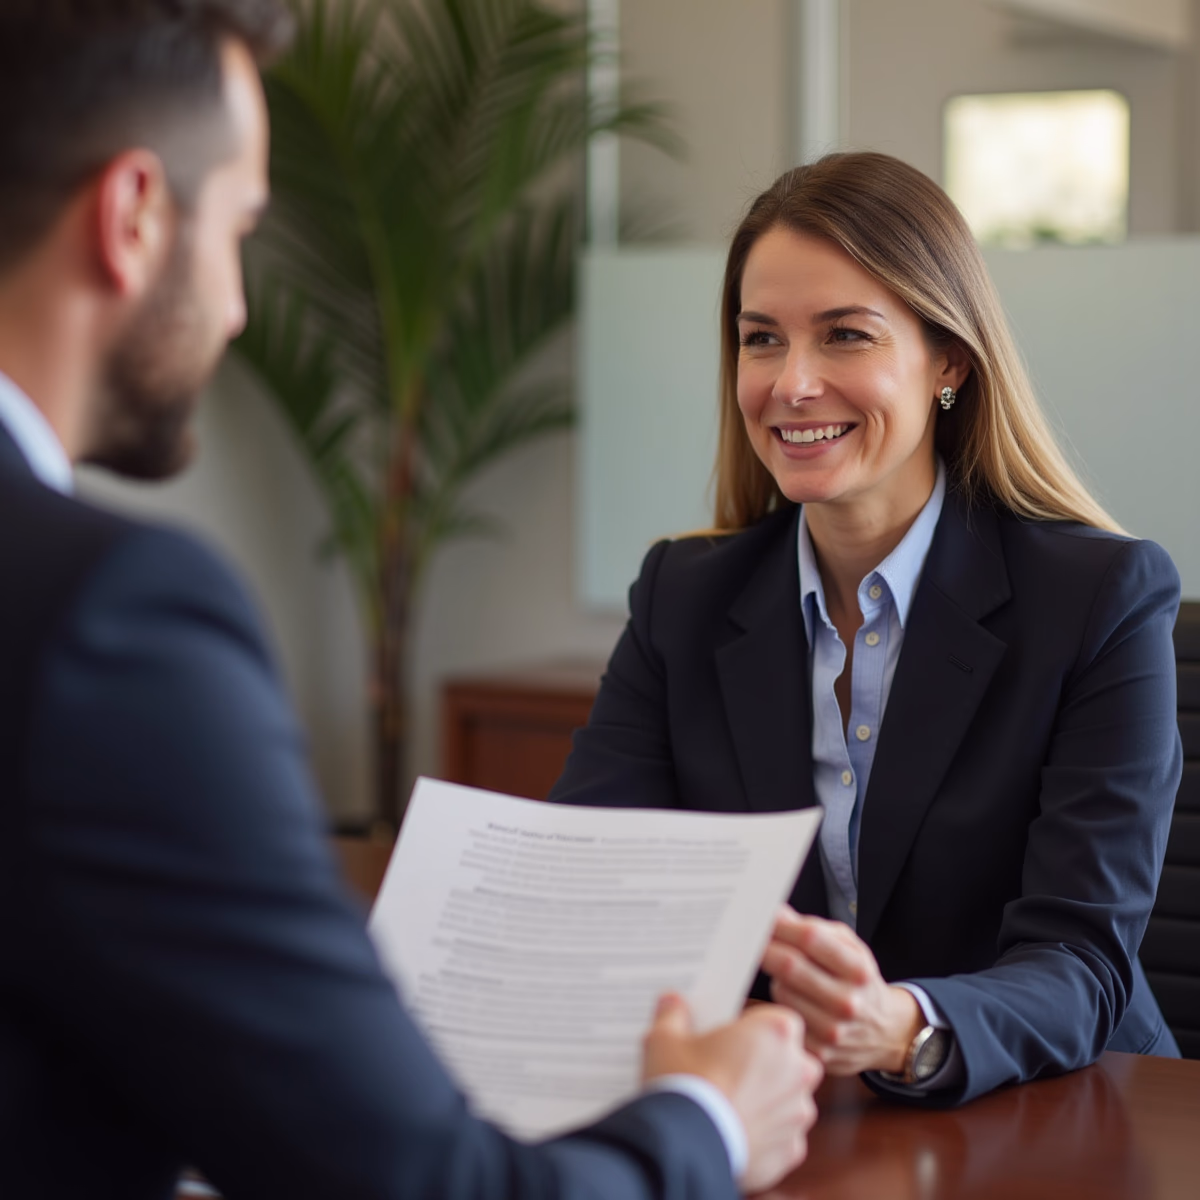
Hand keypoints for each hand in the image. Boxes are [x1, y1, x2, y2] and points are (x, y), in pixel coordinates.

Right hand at [641, 993, 822, 1192]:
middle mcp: (798, 1070)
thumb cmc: (684, 1086)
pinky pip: (781, 1138)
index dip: (754, 1027)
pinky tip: (733, 1134)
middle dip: (765, 1064)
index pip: (777, 1019)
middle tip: (728, 1070)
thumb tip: (672, 1003)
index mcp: (777, 1031)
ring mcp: (798, 1113)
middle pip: (788, 1059)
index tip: (730, 1035)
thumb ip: (673, 1015)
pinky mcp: (790, 1151)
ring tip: (728, 1106)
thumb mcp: (665, 1039)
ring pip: (787, 1101)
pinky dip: (763, 1137)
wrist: (687, 1148)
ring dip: (766, 1102)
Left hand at [762, 908, 922, 1075]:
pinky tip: (793, 1003)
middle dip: (765, 949)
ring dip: (776, 979)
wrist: (886, 1032)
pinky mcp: (818, 1053)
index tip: (762, 918)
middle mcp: (848, 1002)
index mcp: (857, 969)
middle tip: (752, 941)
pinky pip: (783, 1020)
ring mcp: (833, 1031)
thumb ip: (814, 928)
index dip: (780, 925)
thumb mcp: (850, 948)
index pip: (809, 939)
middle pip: (789, 966)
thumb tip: (776, 913)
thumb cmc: (858, 980)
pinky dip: (780, 1007)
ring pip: (782, 992)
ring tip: (788, 978)